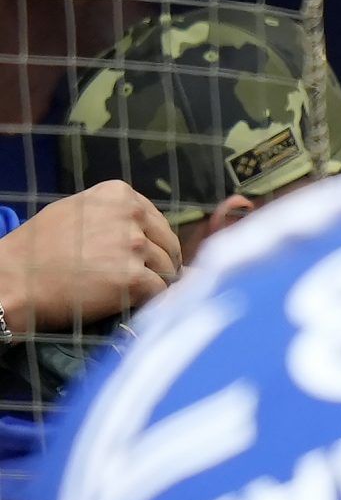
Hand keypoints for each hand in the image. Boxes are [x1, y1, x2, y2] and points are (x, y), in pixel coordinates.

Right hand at [0, 182, 182, 331]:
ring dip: (155, 284)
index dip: (154, 243)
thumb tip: (145, 232)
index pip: (156, 221)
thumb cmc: (35, 250)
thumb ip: (112, 216)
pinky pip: (159, 292)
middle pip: (167, 244)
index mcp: (119, 194)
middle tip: (145, 281)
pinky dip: (150, 302)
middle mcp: (132, 214)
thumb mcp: (76, 212)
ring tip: (132, 295)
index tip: (147, 258)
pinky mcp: (133, 278)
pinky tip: (134, 305)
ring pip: (166, 269)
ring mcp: (134, 245)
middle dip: (160, 264)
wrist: (11, 282)